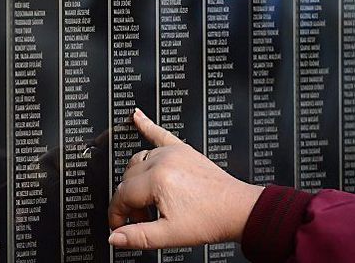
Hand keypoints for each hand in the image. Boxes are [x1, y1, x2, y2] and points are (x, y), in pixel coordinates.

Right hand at [108, 109, 263, 249]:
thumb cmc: (211, 221)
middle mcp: (162, 161)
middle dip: (129, 202)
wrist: (239, 211)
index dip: (117, 214)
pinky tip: (137, 116)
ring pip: (138, 161)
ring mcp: (172, 153)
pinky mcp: (183, 150)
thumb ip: (139, 237)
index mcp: (157, 180)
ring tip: (148, 202)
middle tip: (141, 220)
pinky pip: (160, 134)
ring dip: (135, 181)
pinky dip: (147, 125)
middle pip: (128, 179)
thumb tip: (115, 238)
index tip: (119, 226)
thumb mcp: (171, 235)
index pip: (122, 195)